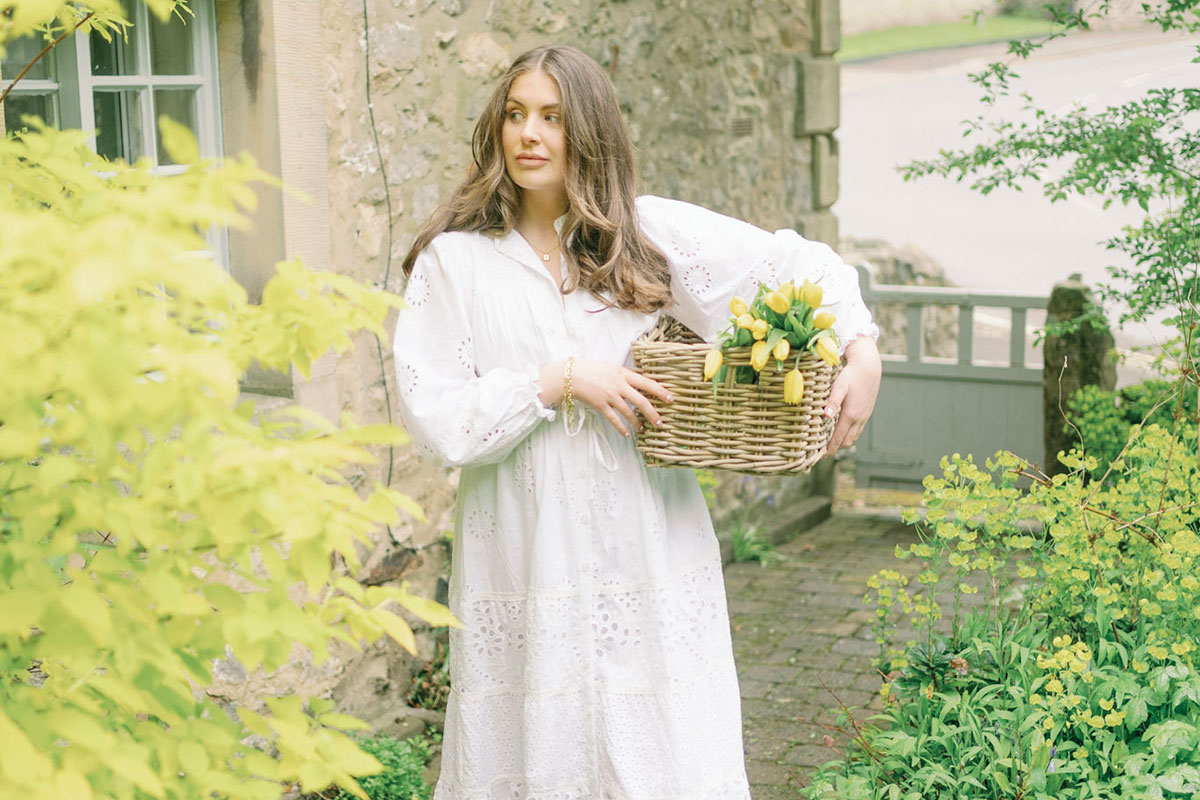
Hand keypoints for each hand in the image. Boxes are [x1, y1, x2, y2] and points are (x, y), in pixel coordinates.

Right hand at [539, 359, 673, 436]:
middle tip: (660, 422)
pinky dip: (621, 428)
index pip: (647, 383)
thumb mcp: (612, 368)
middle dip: (653, 414)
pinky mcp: (600, 405)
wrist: (571, 375)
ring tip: (643, 429)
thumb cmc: (592, 370)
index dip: (660, 391)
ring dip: (637, 423)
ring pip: (629, 413)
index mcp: (624, 374)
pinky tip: (627, 434)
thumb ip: (626, 376)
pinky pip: (614, 419)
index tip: (670, 398)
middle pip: (641, 401)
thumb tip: (640, 382)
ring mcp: (610, 396)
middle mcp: (619, 385)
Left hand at [824, 336, 881, 453]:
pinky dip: (850, 435)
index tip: (821, 455)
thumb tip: (825, 416)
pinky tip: (842, 432)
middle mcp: (859, 418)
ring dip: (843, 442)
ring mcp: (864, 416)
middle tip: (823, 452)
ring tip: (831, 445)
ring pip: (854, 436)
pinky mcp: (867, 412)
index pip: (839, 438)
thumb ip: (832, 401)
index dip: (830, 448)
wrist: (869, 367)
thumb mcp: (839, 386)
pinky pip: (858, 430)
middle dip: (836, 448)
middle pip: (847, 441)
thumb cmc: (851, 375)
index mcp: (851, 414)